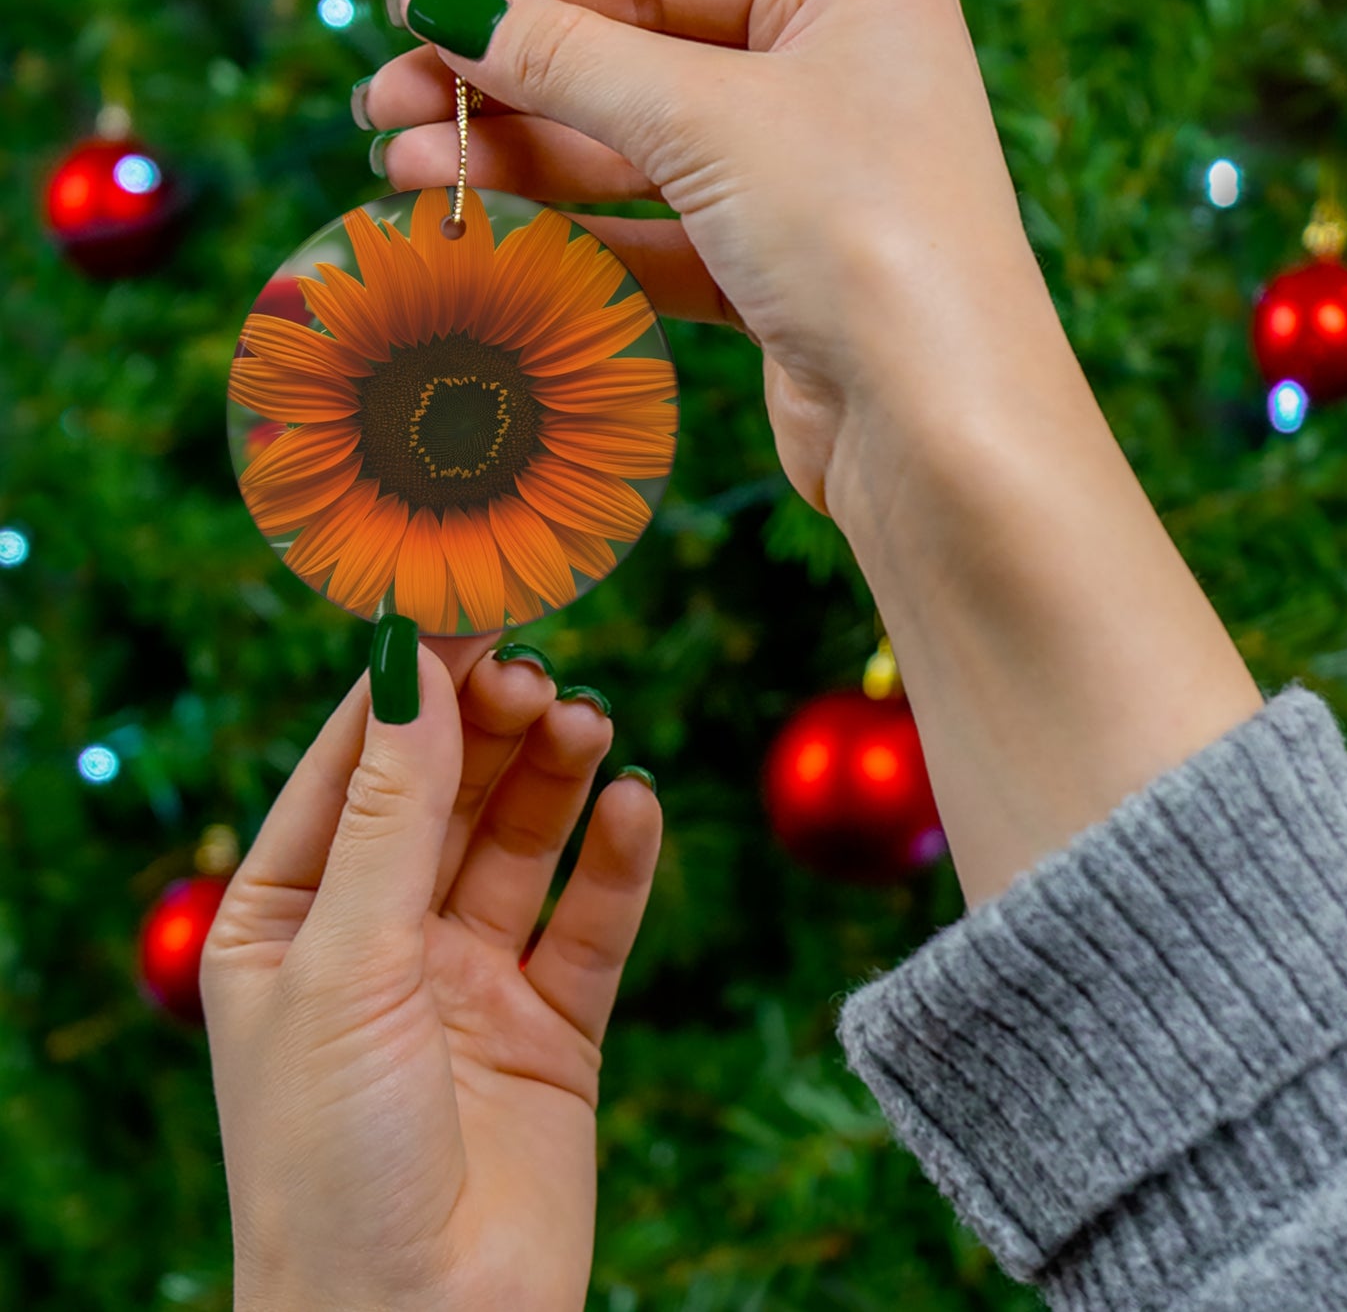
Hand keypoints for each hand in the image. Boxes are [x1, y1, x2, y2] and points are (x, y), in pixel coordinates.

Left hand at [201, 634, 661, 1311]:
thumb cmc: (332, 1160)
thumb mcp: (346, 964)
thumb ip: (391, 814)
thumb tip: (413, 669)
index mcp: (288, 919)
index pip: (351, 767)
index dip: (408, 687)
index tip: (466, 609)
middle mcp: (379, 939)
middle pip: (446, 794)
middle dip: (490, 729)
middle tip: (539, 673)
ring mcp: (468, 980)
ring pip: (521, 844)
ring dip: (555, 778)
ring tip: (588, 723)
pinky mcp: (552, 1026)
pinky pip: (591, 922)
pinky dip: (617, 862)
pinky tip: (635, 807)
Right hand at [362, 0, 1055, 528]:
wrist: (938, 429)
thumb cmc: (859, 235)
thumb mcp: (706, 118)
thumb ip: (570, 60)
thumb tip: (447, 8)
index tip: (414, 9)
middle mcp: (834, 77)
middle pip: (636, 62)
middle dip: (507, 86)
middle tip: (384, 109)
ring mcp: (808, 182)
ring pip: (639, 156)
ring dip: (524, 164)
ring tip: (405, 174)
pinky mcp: (782, 276)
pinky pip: (661, 237)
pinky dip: (579, 236)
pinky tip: (489, 234)